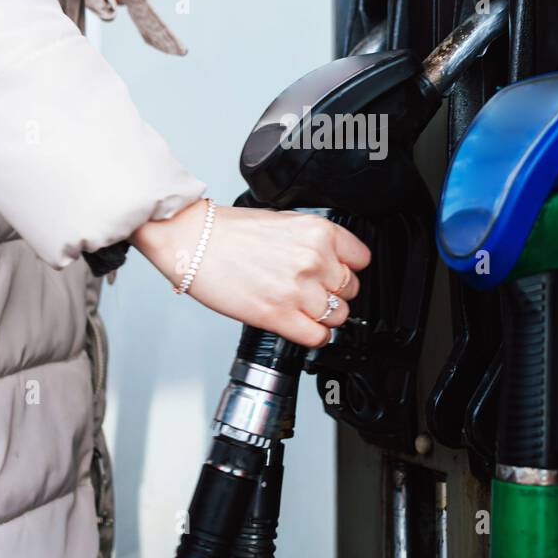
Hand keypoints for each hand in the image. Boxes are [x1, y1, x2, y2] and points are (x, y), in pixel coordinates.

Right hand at [132, 201, 371, 347]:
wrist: (195, 241)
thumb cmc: (230, 232)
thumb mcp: (285, 220)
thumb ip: (314, 241)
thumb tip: (332, 261)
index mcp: (319, 232)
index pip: (362, 260)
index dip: (348, 269)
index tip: (337, 274)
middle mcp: (314, 260)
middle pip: (351, 291)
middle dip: (333, 293)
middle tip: (311, 290)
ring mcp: (299, 290)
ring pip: (338, 317)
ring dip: (322, 316)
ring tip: (300, 307)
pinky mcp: (279, 315)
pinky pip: (318, 337)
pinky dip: (313, 336)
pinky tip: (298, 325)